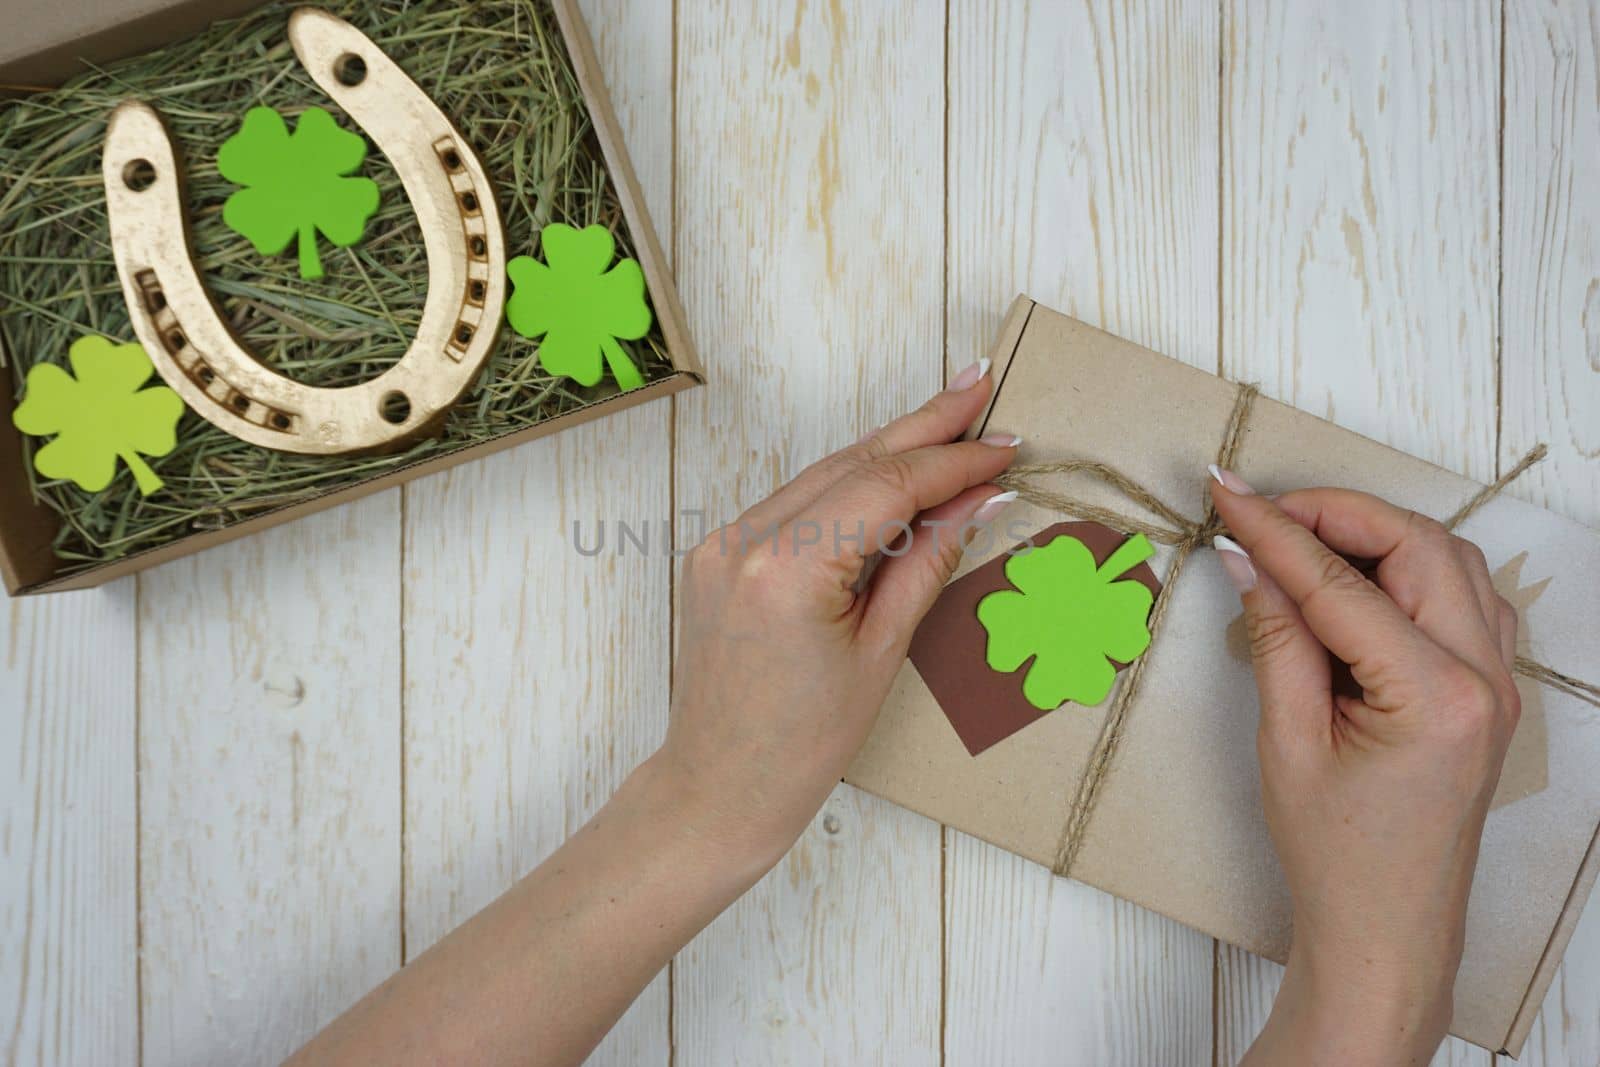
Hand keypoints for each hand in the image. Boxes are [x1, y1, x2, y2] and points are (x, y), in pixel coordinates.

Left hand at [656, 360, 1019, 871]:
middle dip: (923, 425)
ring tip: (950, 418)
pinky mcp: (718, 551)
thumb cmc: (802, 743)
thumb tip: (977, 498)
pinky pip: (795, 501)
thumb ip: (928, 561)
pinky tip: (893, 469)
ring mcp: (723, 541)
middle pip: (852, 461)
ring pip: (823, 473)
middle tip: (979, 385)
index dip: (953, 461)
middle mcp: (745, 539)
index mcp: (788, 568)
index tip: (1006, 444)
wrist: (719, 786)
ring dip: (888, 448)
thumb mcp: (883, 652)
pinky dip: (848, 484)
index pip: (887, 487)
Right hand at [1209, 472, 1519, 1065]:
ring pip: (1448, 560)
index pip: (1342, 583)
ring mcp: (1497, 681)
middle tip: (1262, 511)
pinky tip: (1354, 577)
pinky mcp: (1487, 688)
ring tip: (1298, 538)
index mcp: (1436, 696)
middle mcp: (1484, 678)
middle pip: (1419, 546)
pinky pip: (1461, 595)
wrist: (1386, 928)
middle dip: (1336, 514)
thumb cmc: (1334, 853)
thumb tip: (1248, 559)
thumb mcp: (1286, 742)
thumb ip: (1276, 638)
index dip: (1276, 530)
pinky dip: (1407, 567)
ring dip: (1375, 534)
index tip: (1226, 494)